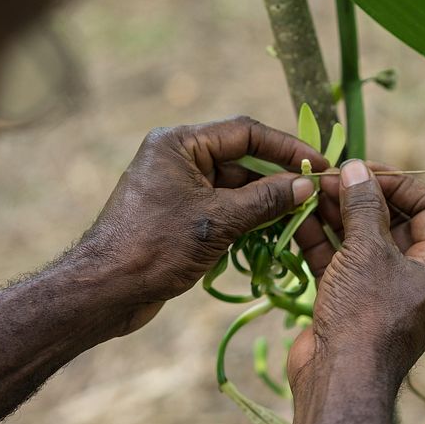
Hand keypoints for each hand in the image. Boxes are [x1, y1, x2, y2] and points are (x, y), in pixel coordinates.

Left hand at [67, 116, 327, 333]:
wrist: (105, 291)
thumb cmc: (155, 247)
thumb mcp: (218, 220)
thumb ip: (265, 200)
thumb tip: (307, 184)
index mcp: (179, 143)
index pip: (245, 132)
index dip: (286, 147)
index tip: (319, 163)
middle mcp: (177, 158)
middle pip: (242, 160)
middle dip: (278, 179)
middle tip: (317, 194)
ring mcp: (177, 188)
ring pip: (235, 188)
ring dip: (265, 204)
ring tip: (303, 218)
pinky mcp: (179, 216)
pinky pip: (222, 209)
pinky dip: (247, 221)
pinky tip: (274, 235)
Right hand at [288, 160, 424, 392]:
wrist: (338, 380)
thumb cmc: (366, 313)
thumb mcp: (368, 251)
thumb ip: (363, 206)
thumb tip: (356, 169)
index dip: (401, 185)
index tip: (365, 172)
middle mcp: (415, 279)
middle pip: (393, 223)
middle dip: (362, 198)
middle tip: (331, 178)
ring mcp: (380, 292)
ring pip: (361, 241)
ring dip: (337, 215)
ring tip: (310, 192)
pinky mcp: (348, 303)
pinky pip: (339, 262)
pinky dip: (321, 240)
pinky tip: (298, 217)